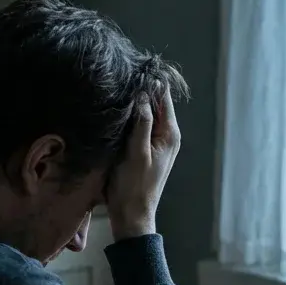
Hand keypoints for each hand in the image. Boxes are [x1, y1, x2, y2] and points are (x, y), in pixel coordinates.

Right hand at [107, 84, 180, 239]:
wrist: (131, 215)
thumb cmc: (133, 186)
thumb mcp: (137, 152)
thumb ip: (142, 123)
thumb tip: (144, 94)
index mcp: (170, 134)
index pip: (163, 97)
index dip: (149, 83)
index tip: (131, 70)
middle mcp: (167, 135)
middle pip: (155, 103)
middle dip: (140, 91)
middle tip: (119, 77)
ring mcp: (156, 141)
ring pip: (146, 113)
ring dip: (133, 103)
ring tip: (115, 89)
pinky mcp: (144, 147)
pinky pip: (139, 125)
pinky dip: (129, 117)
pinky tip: (116, 111)